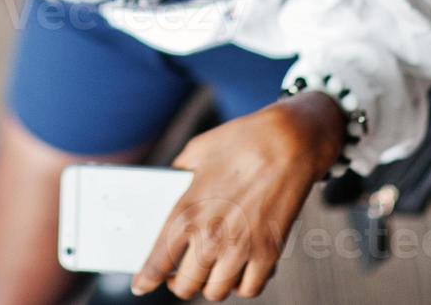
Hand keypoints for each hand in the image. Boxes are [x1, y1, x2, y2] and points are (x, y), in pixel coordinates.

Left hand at [131, 92, 345, 300]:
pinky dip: (241, 284)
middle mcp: (212, 237)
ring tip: (208, 271)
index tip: (141, 285)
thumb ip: (179, 178)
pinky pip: (250, 288)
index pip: (159, 260)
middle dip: (177, 284)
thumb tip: (169, 191)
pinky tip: (238, 269)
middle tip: (177, 276)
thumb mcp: (195, 152)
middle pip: (185, 285)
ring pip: (216, 292)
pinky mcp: (269, 252)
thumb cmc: (240, 141)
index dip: (147, 278)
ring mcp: (242, 248)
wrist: (288, 141)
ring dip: (209, 285)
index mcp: (188, 212)